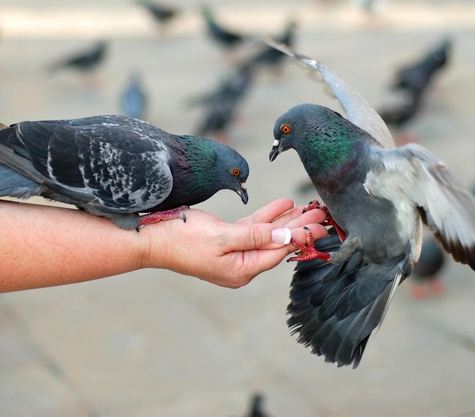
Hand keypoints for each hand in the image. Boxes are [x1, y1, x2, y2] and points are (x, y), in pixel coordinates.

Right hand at [143, 198, 327, 287]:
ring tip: (309, 207)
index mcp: (240, 270)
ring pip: (268, 234)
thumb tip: (285, 236)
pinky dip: (269, 216)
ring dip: (287, 220)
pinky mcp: (227, 239)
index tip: (319, 226)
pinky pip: (254, 228)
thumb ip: (255, 236)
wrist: (152, 237)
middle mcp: (241, 265)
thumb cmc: (182, 239)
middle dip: (300, 228)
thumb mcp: (222, 237)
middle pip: (277, 243)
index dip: (300, 238)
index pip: (278, 252)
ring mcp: (234, 252)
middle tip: (322, 214)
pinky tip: (284, 205)